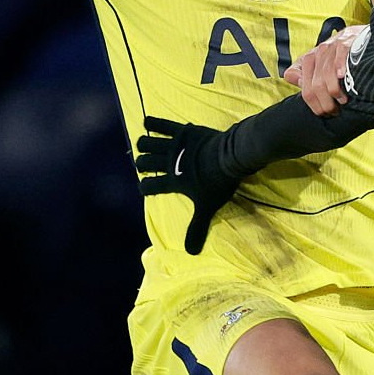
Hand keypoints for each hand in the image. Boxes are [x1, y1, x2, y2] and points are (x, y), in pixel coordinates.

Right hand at [135, 116, 239, 254]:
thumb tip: (191, 253)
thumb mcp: (207, 207)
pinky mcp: (183, 131)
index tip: (146, 188)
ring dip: (144, 144)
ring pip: (149, 143)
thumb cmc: (219, 183)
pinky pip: (163, 125)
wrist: (230, 157)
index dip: (146, 187)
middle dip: (143, 164)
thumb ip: (197, 228)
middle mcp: (169, 163)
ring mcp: (175, 146)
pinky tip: (146, 121)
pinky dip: (153, 122)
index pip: (150, 186)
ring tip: (142, 144)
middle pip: (146, 163)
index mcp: (173, 181)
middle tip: (144, 165)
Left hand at [284, 25, 362, 115]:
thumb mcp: (316, 63)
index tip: (325, 113)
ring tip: (344, 100)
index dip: (315, 106)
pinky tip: (343, 77)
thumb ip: (301, 72)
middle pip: (317, 86)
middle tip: (336, 111)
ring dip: (335, 92)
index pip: (306, 91)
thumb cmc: (335, 55)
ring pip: (327, 75)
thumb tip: (290, 78)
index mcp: (307, 61)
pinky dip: (340, 67)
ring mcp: (331, 48)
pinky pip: (340, 56)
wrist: (355, 35)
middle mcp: (317, 54)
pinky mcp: (345, 42)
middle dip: (327, 103)